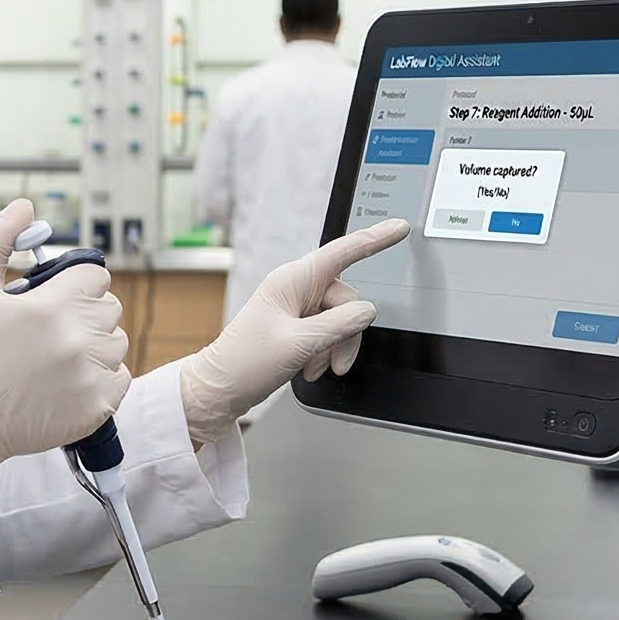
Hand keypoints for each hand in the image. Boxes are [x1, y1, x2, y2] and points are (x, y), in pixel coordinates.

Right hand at [0, 200, 132, 492]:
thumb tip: (24, 207)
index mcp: (52, 306)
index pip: (95, 275)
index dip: (76, 283)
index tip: (57, 298)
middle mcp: (77, 339)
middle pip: (109, 307)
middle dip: (85, 312)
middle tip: (54, 329)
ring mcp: (90, 374)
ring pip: (117, 342)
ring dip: (96, 344)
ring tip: (61, 355)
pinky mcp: (98, 405)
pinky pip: (120, 377)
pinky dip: (102, 377)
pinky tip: (71, 379)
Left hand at [177, 219, 410, 445]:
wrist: (219, 390)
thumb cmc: (243, 363)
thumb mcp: (297, 344)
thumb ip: (338, 325)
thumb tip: (368, 311)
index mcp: (291, 280)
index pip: (343, 252)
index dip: (374, 239)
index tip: (398, 229)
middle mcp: (295, 289)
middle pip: (346, 300)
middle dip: (346, 334)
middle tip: (333, 363)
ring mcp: (296, 308)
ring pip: (340, 320)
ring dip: (334, 348)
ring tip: (314, 368)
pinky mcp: (296, 327)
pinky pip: (327, 333)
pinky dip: (324, 353)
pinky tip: (308, 367)